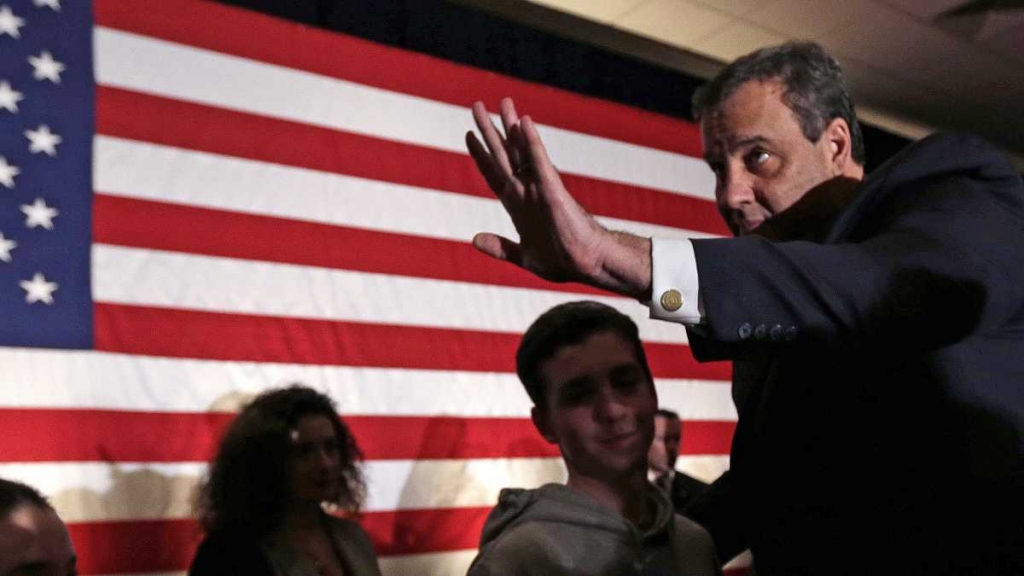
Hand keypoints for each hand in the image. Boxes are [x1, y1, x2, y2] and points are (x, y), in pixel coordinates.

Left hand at [466, 98, 651, 297]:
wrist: (588, 265)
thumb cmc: (562, 260)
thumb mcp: (524, 255)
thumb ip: (500, 247)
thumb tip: (475, 239)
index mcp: (518, 206)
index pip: (494, 173)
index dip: (480, 155)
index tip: (469, 135)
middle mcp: (527, 191)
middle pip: (503, 155)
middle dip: (489, 130)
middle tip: (476, 105)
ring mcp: (539, 188)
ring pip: (520, 151)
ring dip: (510, 126)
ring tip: (503, 101)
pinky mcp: (553, 191)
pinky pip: (539, 162)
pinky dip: (531, 143)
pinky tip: (523, 122)